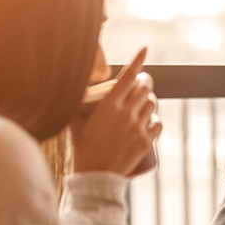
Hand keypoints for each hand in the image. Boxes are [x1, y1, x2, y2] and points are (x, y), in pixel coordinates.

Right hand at [69, 47, 162, 175]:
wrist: (95, 176)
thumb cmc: (82, 148)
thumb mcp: (74, 123)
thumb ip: (74, 104)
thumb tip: (66, 87)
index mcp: (108, 106)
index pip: (127, 76)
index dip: (138, 60)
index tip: (145, 48)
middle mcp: (126, 114)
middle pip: (143, 88)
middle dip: (144, 81)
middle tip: (141, 81)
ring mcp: (137, 128)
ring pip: (152, 104)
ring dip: (149, 99)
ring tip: (143, 101)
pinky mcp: (145, 142)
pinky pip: (158, 123)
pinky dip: (155, 118)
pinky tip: (149, 119)